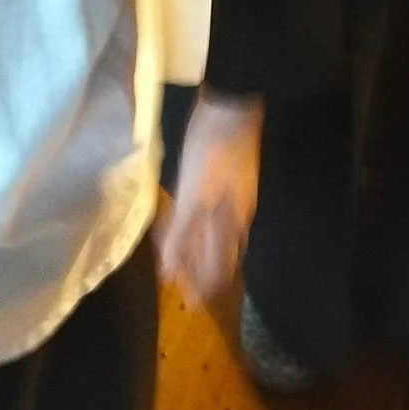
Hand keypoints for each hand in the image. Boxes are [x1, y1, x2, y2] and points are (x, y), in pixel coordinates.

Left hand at [156, 92, 262, 306]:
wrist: (232, 106)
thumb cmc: (211, 150)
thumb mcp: (193, 193)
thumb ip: (182, 233)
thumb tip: (171, 273)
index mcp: (230, 222)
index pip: (219, 267)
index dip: (203, 286)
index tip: (187, 303)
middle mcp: (237, 215)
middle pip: (222, 254)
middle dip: (203, 273)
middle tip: (184, 287)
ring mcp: (236, 195)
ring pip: (222, 236)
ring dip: (203, 252)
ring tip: (186, 261)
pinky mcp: (229, 178)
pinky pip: (217, 215)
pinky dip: (202, 227)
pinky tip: (195, 220)